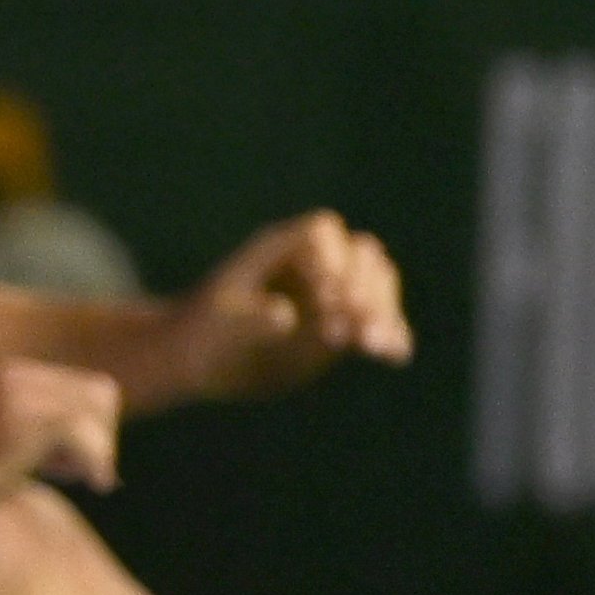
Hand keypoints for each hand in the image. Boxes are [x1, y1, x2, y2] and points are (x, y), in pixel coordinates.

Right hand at [0, 356, 119, 513]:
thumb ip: (33, 437)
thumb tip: (94, 464)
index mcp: (11, 376)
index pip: (88, 388)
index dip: (87, 428)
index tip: (57, 463)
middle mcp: (18, 375)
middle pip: (103, 393)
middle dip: (97, 435)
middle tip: (62, 470)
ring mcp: (19, 394)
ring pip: (100, 412)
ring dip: (92, 450)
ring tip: (59, 475)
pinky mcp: (21, 421)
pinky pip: (89, 440)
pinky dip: (89, 467)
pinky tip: (61, 482)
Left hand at [173, 209, 408, 399]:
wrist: (200, 361)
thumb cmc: (203, 332)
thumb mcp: (218, 325)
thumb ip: (250, 318)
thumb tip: (286, 315)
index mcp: (280, 249)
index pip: (323, 233)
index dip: (333, 258)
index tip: (326, 296)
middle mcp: (313, 266)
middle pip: (361, 256)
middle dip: (365, 287)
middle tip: (356, 327)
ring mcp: (333, 294)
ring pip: (378, 287)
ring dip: (384, 312)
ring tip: (371, 346)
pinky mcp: (344, 326)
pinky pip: (378, 324)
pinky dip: (390, 336)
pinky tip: (394, 356)